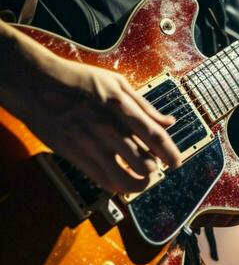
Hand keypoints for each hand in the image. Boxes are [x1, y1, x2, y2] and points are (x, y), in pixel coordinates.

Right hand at [0, 25, 180, 193]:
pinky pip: (104, 182)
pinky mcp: (76, 157)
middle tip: (153, 167)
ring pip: (126, 180)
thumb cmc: (77, 80)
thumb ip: (144, 105)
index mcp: (121, 107)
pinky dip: (116, 184)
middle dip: (154, 169)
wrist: (36, 85)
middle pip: (145, 164)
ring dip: (138, 182)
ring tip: (138, 177)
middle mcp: (109, 128)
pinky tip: (118, 176)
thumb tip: (168, 121)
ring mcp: (91, 145)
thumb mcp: (116, 83)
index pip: (155, 136)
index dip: (171, 154)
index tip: (176, 162)